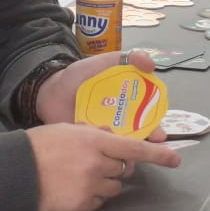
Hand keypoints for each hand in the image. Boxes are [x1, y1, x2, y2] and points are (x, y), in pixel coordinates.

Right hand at [26, 124, 180, 210]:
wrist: (13, 172)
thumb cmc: (40, 146)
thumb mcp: (69, 130)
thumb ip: (95, 134)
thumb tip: (115, 138)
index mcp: (95, 142)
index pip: (135, 148)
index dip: (158, 155)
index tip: (175, 160)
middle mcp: (97, 165)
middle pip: (124, 170)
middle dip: (116, 167)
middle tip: (95, 163)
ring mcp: (90, 188)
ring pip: (114, 188)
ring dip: (105, 183)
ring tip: (79, 177)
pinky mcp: (82, 207)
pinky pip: (99, 202)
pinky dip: (91, 197)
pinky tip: (72, 189)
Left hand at [36, 51, 167, 139]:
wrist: (50, 90)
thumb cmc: (79, 76)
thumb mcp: (104, 62)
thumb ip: (129, 58)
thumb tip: (152, 65)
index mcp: (126, 104)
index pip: (146, 118)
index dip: (155, 127)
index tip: (159, 135)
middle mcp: (117, 121)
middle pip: (137, 137)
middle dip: (145, 146)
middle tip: (147, 149)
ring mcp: (102, 133)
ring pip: (119, 147)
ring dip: (125, 152)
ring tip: (125, 150)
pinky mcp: (87, 142)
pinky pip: (97, 150)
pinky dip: (102, 149)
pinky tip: (102, 141)